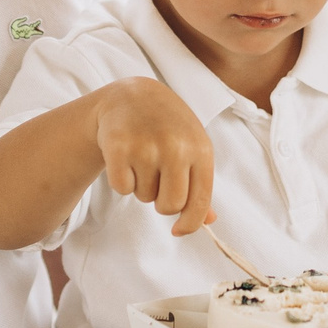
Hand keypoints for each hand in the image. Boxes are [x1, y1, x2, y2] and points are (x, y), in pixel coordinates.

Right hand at [93, 78, 218, 235]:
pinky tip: (126, 158)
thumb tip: (208, 221)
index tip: (178, 231)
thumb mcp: (192, 147)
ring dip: (142, 186)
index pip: (198, 202)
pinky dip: (122, 180)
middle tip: (157, 181)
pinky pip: (122, 188)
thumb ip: (200, 184)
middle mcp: (176, 148)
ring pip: (144, 197)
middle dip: (162, 202)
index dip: (189, 224)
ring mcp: (147, 146)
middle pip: (170, 206)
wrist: (132, 96)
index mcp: (200, 149)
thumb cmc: (168, 126)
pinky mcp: (118, 146)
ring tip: (142, 159)